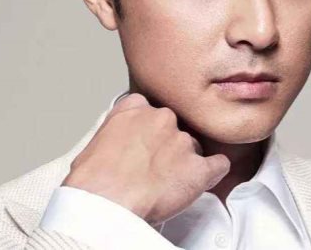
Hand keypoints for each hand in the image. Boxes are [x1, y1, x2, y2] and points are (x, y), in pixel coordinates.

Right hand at [62, 93, 230, 225]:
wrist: (107, 202)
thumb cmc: (93, 182)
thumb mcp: (92, 143)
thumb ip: (114, 134)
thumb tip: (116, 145)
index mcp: (134, 109)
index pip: (149, 108)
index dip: (148, 128)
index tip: (145, 140)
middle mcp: (161, 118)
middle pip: (173, 127)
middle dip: (167, 145)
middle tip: (154, 167)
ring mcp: (182, 141)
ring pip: (193, 147)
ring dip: (185, 163)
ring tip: (167, 183)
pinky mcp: (199, 167)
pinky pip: (218, 164)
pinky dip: (213, 172)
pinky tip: (203, 179)